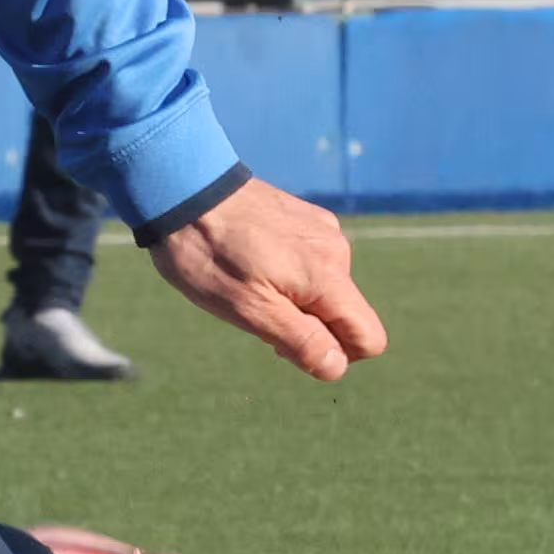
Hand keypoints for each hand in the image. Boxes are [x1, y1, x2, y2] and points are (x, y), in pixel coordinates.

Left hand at [151, 178, 387, 383]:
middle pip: (345, 315)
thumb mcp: (249, 309)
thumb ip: (300, 340)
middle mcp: (337, 251)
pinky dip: (287, 273)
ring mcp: (321, 230)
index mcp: (329, 277)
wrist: (183, 187)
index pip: (370, 338)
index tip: (289, 343)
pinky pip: (311, 262)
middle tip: (255, 310)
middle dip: (308, 327)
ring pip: (325, 289)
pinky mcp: (304, 216)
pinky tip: (250, 259)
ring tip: (246, 280)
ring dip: (294, 299)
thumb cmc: (211, 256)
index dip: (337, 354)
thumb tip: (337, 365)